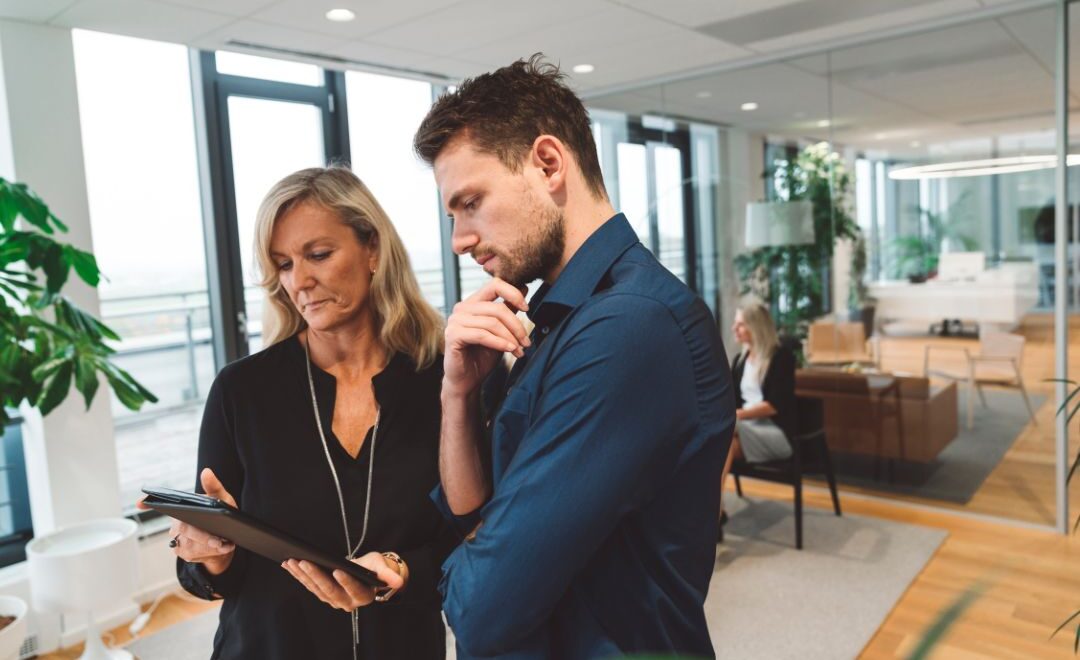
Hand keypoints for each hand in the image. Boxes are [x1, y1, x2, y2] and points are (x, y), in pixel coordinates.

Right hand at [138, 468, 237, 575]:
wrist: (227, 538)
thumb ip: (214, 487)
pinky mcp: (183, 552)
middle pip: (184, 529)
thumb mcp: (222, 499)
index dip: (148, 503)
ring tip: (225, 544)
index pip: (162, 504)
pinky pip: (194, 555)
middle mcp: (176, 523)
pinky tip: (220, 550)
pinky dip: (210, 553)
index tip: (140, 502)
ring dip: (210, 546)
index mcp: (182, 508)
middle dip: (202, 536)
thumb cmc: (221, 514)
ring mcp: (177, 539)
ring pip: (190, 545)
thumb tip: (206, 472)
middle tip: (218, 540)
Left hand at [282, 552, 405, 610]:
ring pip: (316, 589)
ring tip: (292, 561)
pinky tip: (289, 564)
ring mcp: (333, 600)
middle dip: (315, 575)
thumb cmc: (375, 568)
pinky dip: (299, 575)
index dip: (346, 582)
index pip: (354, 590)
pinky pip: (309, 586)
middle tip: (304, 561)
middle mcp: (347, 602)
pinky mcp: (323, 595)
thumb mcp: (383, 566)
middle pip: (329, 590)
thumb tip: (399, 582)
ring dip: (302, 575)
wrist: (366, 575)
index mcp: (363, 596)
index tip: (337, 570)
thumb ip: (388, 574)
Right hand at [443, 278, 529, 396]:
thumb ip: (508, 310)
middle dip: (516, 326)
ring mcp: (455, 321)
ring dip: (510, 337)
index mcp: (473, 303)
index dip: (513, 294)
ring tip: (520, 350)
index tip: (527, 309)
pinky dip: (499, 343)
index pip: (495, 285)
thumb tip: (524, 287)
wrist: (467, 380)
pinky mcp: (453, 335)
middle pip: (497, 308)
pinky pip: (482, 335)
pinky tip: (509, 350)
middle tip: (526, 342)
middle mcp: (462, 308)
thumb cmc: (482, 356)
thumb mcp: (501, 331)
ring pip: (492, 322)